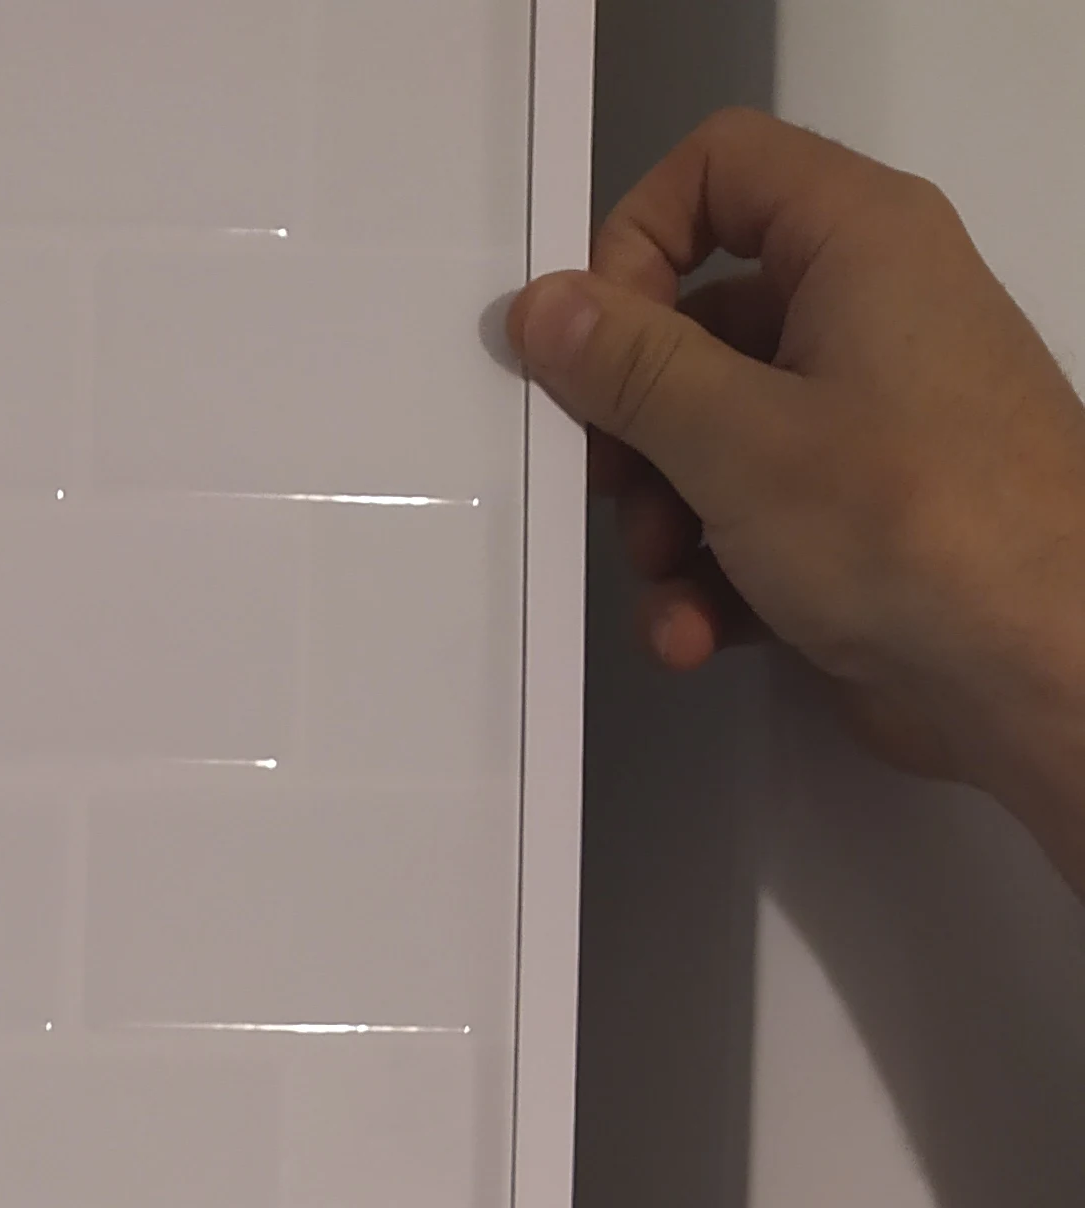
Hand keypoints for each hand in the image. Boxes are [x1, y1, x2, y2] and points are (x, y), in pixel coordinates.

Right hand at [509, 112, 1084, 851]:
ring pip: (712, 440)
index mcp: (858, 240)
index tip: (588, 344)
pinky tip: (698, 634)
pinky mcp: (855, 519)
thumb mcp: (738, 439)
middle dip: (637, 427)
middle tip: (611, 491)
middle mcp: (866, 311)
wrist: (1039, 667)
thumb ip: (628, 368)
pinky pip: (748, 523)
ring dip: (664, 526)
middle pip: (698, 324)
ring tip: (670, 587)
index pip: (720, 169)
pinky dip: (710, 580)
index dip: (635, 241)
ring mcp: (863, 420)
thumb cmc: (916, 525)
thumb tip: (543, 307)